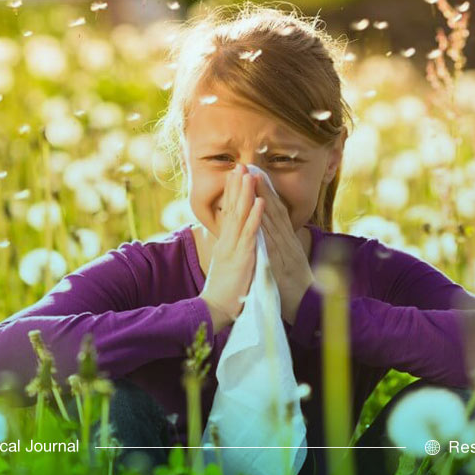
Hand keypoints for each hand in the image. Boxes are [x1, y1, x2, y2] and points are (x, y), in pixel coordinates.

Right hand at [199, 164, 264, 332]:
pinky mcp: (242, 257)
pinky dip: (255, 216)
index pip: (228, 212)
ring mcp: (233, 248)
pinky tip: (260, 202)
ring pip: (240, 215)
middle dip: (236, 186)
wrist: (215, 309)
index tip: (235, 175)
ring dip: (245, 194)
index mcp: (224, 242)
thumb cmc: (223, 290)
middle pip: (232, 208)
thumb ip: (229, 249)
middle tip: (240, 165)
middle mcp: (227, 241)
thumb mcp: (226, 264)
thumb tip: (230, 238)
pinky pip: (250, 234)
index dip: (232, 192)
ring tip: (250, 175)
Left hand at [254, 175, 313, 324]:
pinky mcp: (281, 264)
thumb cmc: (295, 288)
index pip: (276, 212)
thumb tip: (274, 233)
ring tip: (253, 181)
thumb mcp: (288, 262)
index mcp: (287, 241)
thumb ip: (282, 246)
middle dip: (263, 189)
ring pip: (273, 222)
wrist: (308, 308)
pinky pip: (272, 243)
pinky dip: (266, 227)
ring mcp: (285, 252)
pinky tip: (259, 214)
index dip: (266, 193)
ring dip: (263, 200)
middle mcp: (288, 242)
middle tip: (252, 168)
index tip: (256, 175)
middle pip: (274, 211)